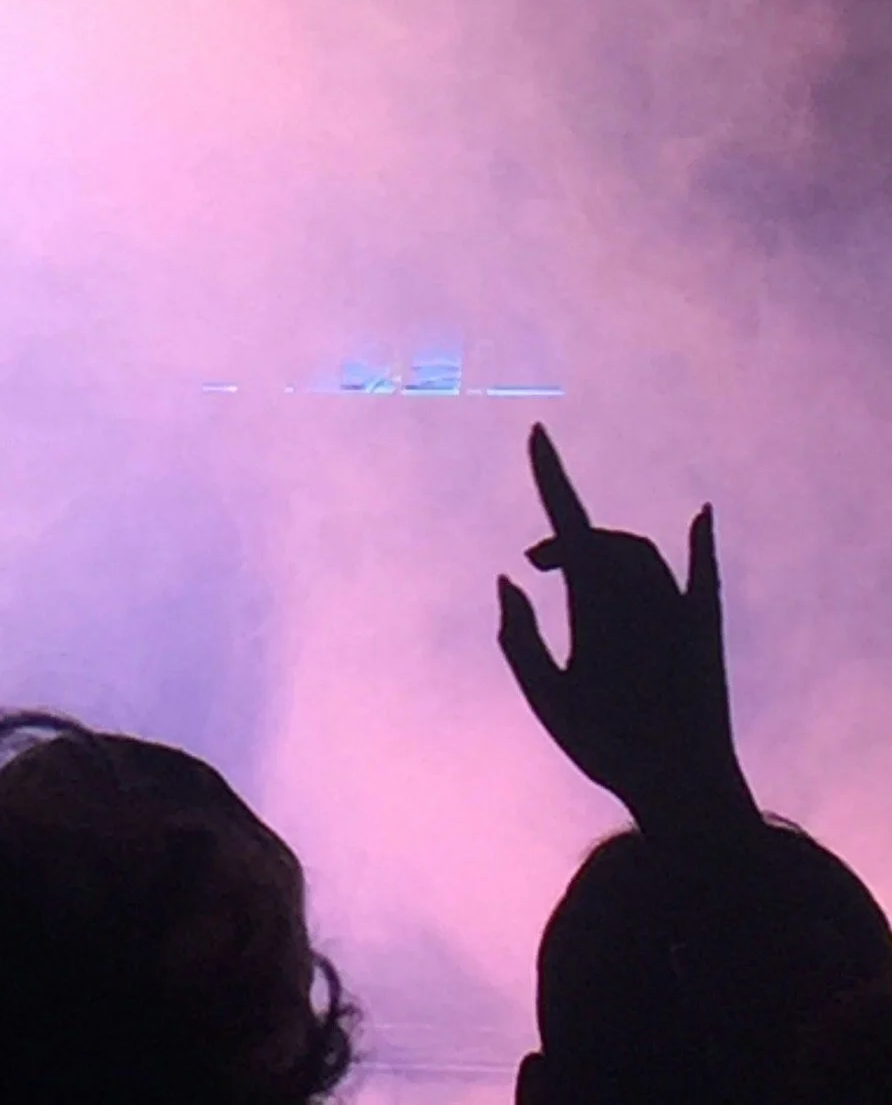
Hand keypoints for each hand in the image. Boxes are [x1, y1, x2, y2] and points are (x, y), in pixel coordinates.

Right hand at [496, 425, 751, 835]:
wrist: (684, 784)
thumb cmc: (606, 746)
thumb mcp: (545, 697)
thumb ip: (516, 635)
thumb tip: (508, 578)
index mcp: (596, 603)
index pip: (569, 521)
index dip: (551, 473)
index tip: (537, 432)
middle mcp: (640, 593)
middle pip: (603, 540)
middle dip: (567, 541)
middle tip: (537, 565)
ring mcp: (678, 608)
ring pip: (642, 554)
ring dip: (610, 551)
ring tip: (584, 580)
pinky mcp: (707, 629)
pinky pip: (703, 571)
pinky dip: (700, 540)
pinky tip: (701, 515)